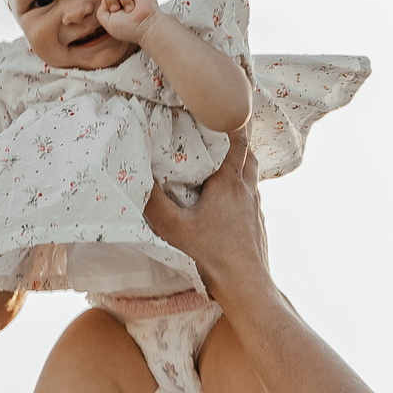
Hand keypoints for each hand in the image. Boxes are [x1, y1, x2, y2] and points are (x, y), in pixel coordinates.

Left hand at [96, 0, 161, 45]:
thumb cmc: (128, 28)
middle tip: (123, 10)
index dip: (109, 3)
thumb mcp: (107, 23)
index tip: (115, 12)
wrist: (145, 26)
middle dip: (114, 0)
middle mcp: (124, 0)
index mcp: (117, 7)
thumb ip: (101, 11)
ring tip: (131, 7)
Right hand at [143, 128, 269, 292]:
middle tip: (220, 128)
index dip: (234, 120)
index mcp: (230, 184)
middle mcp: (247, 191)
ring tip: (221, 160)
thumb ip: (154, 202)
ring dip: (240, 163)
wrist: (246, 287)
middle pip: (248, 154)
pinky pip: (251, 196)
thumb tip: (135, 176)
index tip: (225, 105)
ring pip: (252, 175)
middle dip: (236, 138)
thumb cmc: (212, 257)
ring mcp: (255, 209)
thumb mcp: (174, 229)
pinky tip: (227, 199)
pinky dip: (241, 187)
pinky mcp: (257, 225)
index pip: (238, 141)